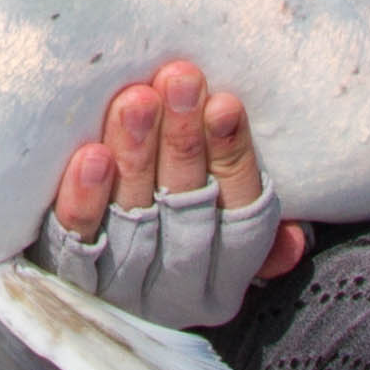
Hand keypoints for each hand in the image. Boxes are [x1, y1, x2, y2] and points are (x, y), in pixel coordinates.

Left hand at [39, 58, 306, 325]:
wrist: (80, 290)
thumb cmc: (167, 232)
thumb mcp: (222, 238)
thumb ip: (258, 228)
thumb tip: (297, 237)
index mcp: (225, 278)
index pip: (242, 215)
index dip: (234, 158)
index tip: (225, 103)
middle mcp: (178, 289)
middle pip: (187, 209)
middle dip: (185, 141)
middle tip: (179, 79)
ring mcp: (123, 287)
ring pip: (134, 214)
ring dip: (137, 154)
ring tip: (136, 100)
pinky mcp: (72, 279)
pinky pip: (79, 237)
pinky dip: (86, 196)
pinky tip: (90, 155)